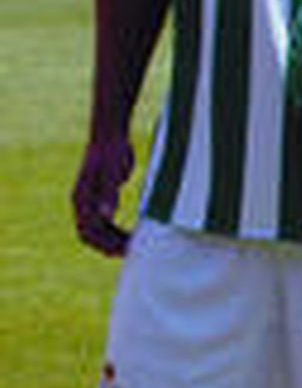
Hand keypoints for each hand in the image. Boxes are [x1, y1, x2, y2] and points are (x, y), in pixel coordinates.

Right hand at [74, 137, 135, 256]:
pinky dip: (115, 230)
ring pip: (96, 229)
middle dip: (107, 246)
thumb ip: (109, 194)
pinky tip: (134, 232)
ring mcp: (90, 200)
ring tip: (134, 246)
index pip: (87, 231)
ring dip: (112, 240)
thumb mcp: (114, 172)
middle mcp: (82, 202)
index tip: (124, 250)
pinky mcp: (99, 197)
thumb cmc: (111, 152)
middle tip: (131, 252)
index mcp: (82, 199)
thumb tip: (105, 215)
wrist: (109, 135)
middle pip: (89, 234)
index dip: (104, 244)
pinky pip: (103, 221)